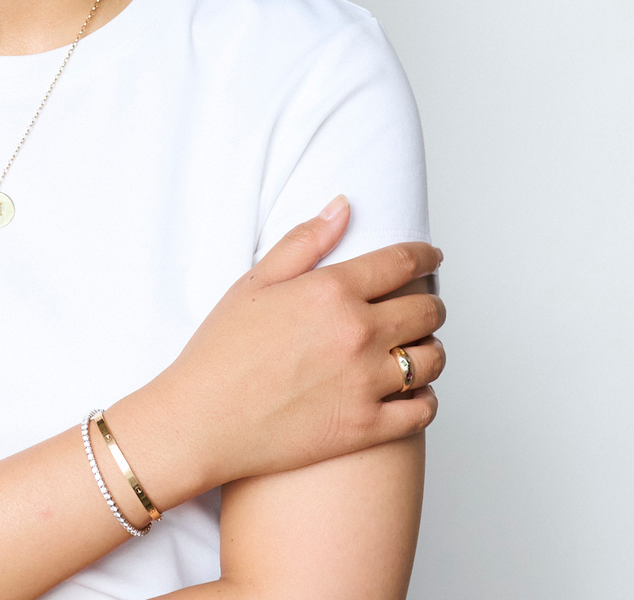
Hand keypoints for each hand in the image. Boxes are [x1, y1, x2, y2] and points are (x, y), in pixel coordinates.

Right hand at [118, 196, 444, 502]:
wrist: (203, 420)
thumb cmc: (222, 350)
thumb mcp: (255, 282)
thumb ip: (304, 242)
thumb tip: (343, 206)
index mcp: (330, 291)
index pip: (401, 264)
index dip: (424, 255)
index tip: (431, 256)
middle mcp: (357, 333)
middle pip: (426, 311)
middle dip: (430, 303)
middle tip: (420, 306)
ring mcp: (366, 383)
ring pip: (431, 360)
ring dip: (429, 349)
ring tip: (413, 349)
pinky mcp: (368, 427)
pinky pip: (424, 410)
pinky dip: (425, 398)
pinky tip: (409, 391)